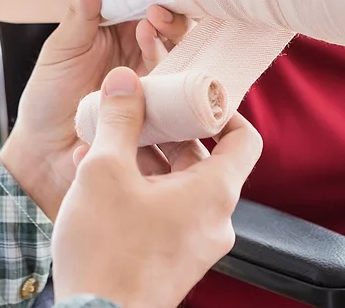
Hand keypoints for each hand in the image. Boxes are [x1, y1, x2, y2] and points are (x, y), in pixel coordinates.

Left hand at [0, 0, 193, 218]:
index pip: (152, 5)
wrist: (43, 155)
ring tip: (146, 39)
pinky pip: (180, 103)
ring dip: (169, 49)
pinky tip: (158, 85)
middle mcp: (146, 59)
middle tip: (154, 17)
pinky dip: (175, 91)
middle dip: (172, 21)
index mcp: (124, 33)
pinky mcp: (163, 120)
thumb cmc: (48, 98)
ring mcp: (157, 90)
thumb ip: (80, 11)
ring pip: (183, 64)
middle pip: (177, 33)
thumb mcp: (63, 50)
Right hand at [53, 66, 262, 307]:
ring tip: (105, 148)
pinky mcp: (172, 261)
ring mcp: (194, 245)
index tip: (191, 98)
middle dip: (166, 134)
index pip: (245, 138)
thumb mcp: (105, 172)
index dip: (222, 112)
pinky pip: (165, 213)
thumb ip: (120, 120)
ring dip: (146, 162)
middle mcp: (214, 220)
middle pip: (204, 159)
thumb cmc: (107, 254)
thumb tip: (127, 82)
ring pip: (178, 186)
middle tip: (135, 116)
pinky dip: (141, 192)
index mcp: (214, 193)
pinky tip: (99, 184)